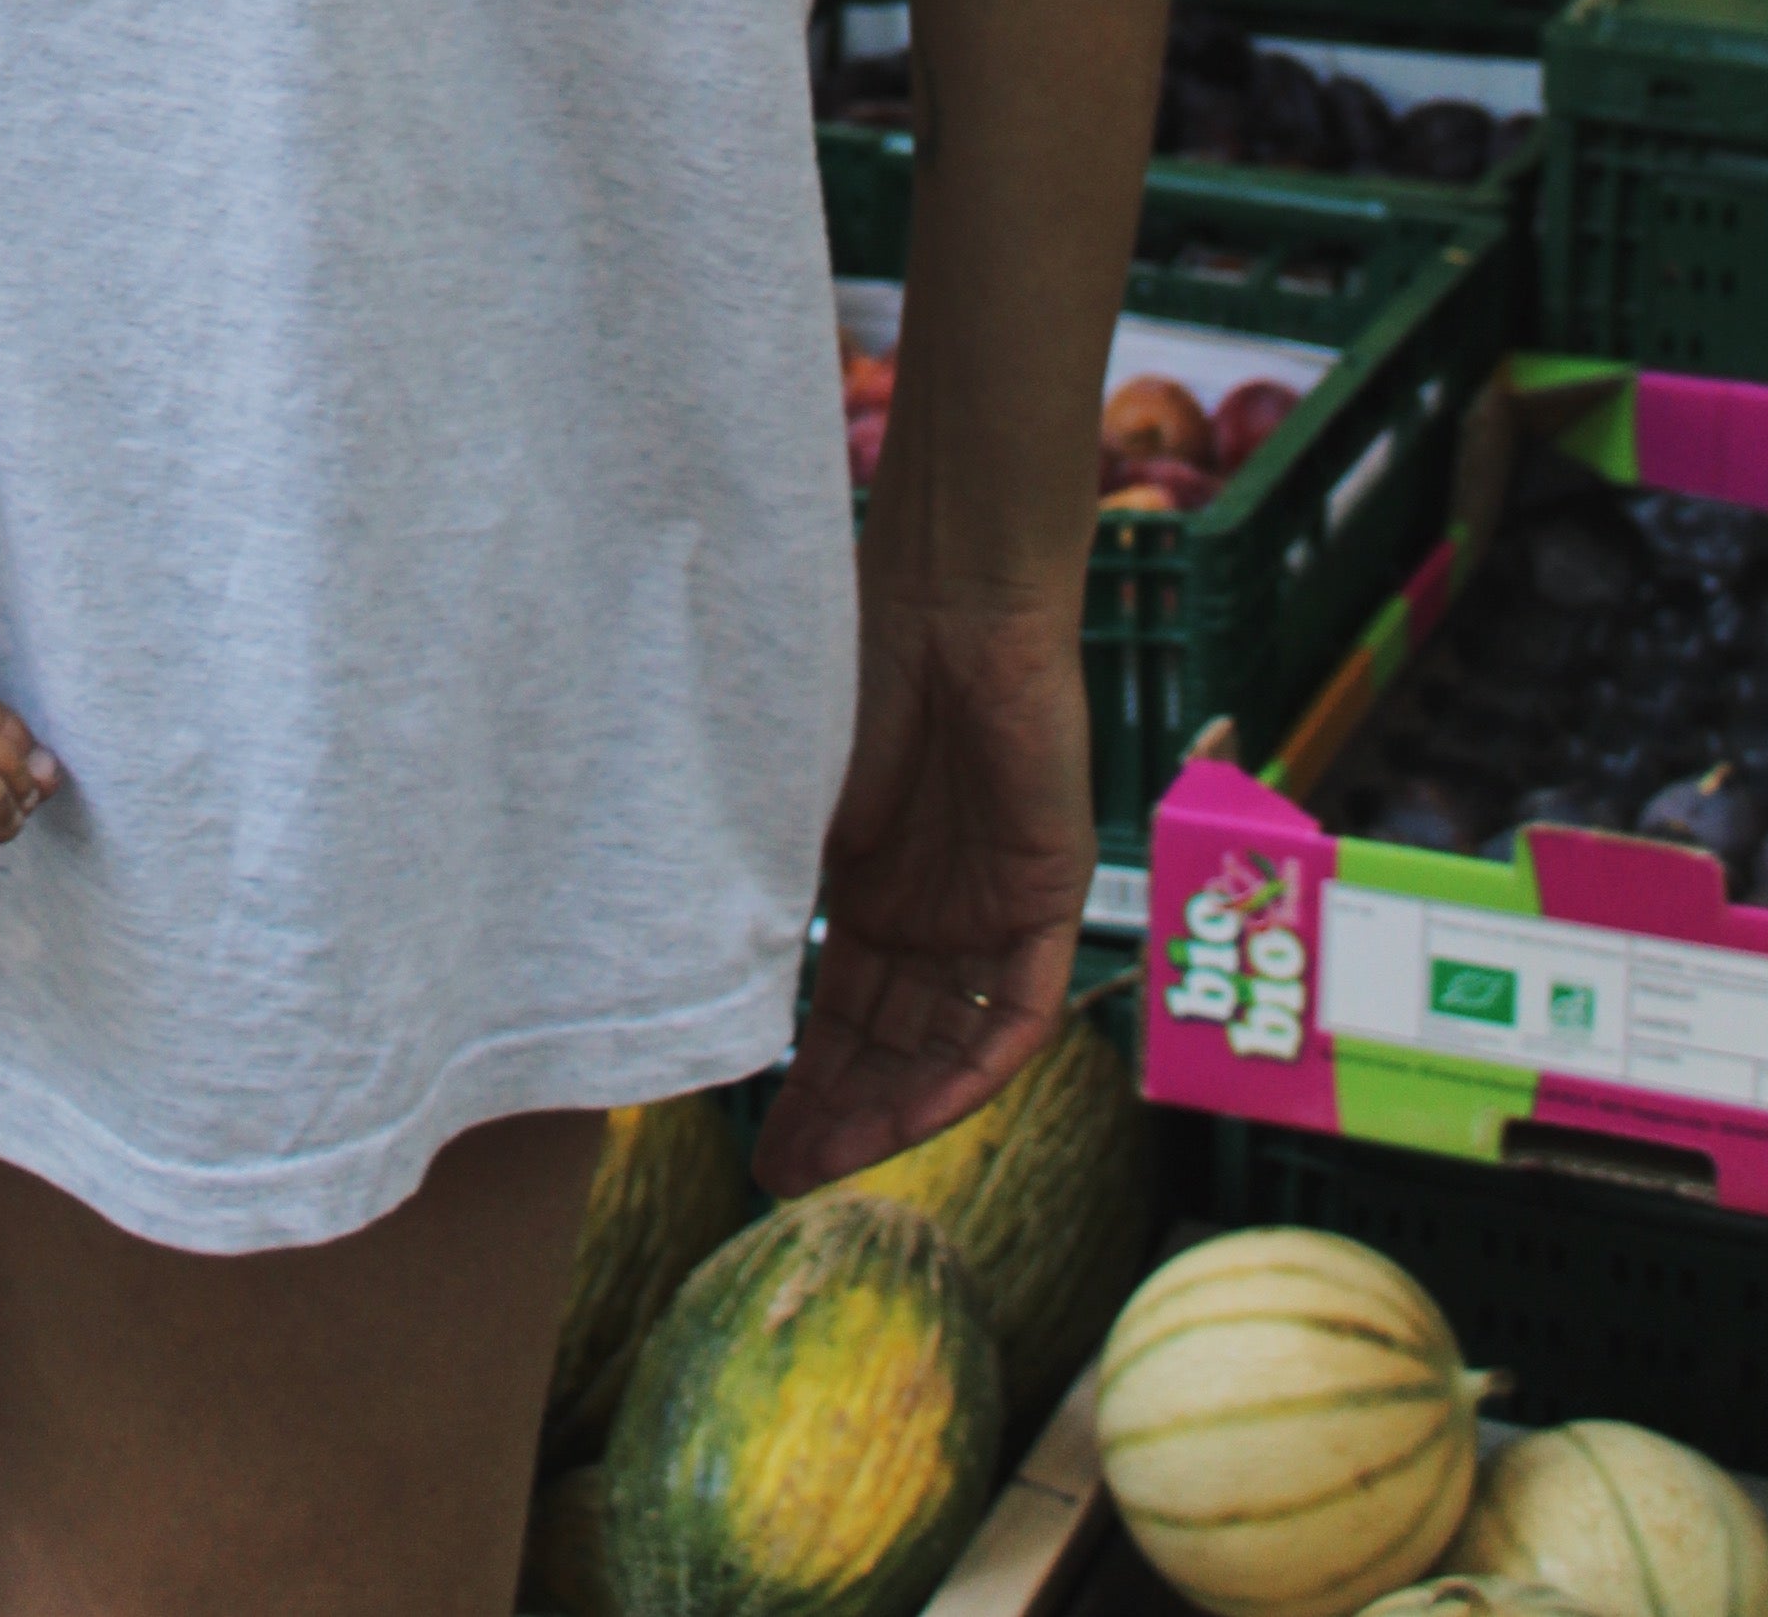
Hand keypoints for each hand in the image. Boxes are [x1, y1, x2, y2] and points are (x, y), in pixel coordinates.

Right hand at [753, 588, 1095, 1191]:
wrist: (951, 595)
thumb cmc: (859, 668)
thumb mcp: (798, 801)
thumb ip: (779, 889)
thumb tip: (718, 982)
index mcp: (873, 883)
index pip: (844, 1013)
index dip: (805, 1083)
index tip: (756, 1144)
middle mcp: (935, 909)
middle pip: (892, 1043)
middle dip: (839, 1114)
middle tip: (780, 1172)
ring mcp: (993, 904)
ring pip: (952, 1042)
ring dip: (898, 1108)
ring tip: (832, 1158)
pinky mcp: (1050, 893)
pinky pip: (1022, 1009)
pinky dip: (976, 1065)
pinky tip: (924, 1110)